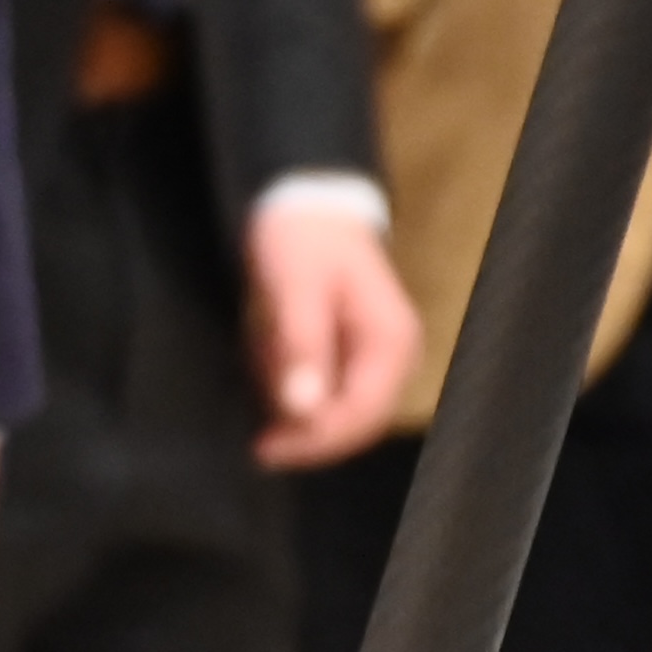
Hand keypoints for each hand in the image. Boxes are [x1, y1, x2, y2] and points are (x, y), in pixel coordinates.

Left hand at [244, 196, 420, 468]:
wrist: (307, 204)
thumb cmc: (303, 240)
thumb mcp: (295, 288)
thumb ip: (302, 346)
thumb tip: (303, 410)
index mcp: (391, 340)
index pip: (362, 416)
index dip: (314, 440)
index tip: (264, 447)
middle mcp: (395, 356)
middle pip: (355, 426)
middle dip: (302, 430)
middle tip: (256, 425)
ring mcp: (376, 359)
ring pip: (336, 415)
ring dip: (293, 405)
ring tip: (262, 359)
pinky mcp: (353, 357)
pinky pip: (324, 395)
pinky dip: (291, 388)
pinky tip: (269, 354)